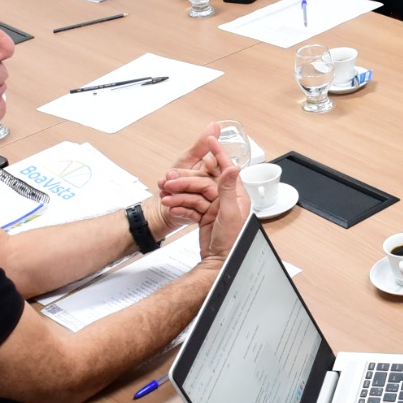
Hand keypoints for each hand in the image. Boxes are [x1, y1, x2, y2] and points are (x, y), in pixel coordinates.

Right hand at [152, 132, 250, 256]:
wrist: (220, 263)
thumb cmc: (232, 242)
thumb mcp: (230, 212)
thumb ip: (228, 189)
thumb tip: (234, 167)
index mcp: (237, 195)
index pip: (226, 169)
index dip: (218, 153)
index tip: (210, 139)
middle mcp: (226, 199)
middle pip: (202, 183)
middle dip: (185, 181)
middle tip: (168, 180)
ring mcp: (215, 208)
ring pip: (193, 195)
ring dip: (179, 195)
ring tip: (166, 198)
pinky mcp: (205, 217)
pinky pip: (190, 207)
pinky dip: (180, 207)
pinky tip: (171, 208)